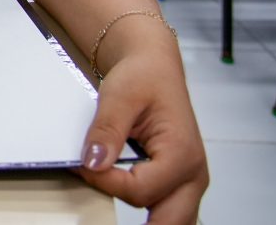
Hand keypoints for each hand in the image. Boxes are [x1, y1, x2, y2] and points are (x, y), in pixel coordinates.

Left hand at [75, 52, 208, 222]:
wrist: (154, 67)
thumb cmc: (143, 77)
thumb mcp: (119, 95)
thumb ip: (107, 130)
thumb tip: (94, 163)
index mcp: (182, 154)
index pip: (140, 190)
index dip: (105, 182)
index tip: (82, 164)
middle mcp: (193, 175)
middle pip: (165, 221)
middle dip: (131, 217)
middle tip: (100, 192)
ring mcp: (188, 183)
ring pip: (171, 222)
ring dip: (143, 218)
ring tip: (110, 191)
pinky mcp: (178, 184)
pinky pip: (168, 212)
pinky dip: (149, 212)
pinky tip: (122, 193)